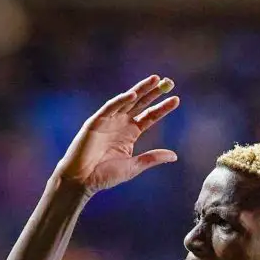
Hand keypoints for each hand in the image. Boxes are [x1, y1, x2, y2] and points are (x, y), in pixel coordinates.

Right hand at [54, 75, 179, 198]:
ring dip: (140, 90)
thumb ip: (153, 158)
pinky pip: (110, 108)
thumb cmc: (106, 175)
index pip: (149, 116)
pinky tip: (133, 94)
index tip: (176, 99)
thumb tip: (174, 155)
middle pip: (141, 104)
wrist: (82, 180)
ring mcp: (109, 121)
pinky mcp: (96, 122)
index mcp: (131, 133)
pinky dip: (120, 100)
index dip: (162, 108)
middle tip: (169, 82)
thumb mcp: (134, 166)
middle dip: (154, 92)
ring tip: (155, 80)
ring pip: (127, 101)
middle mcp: (121, 123)